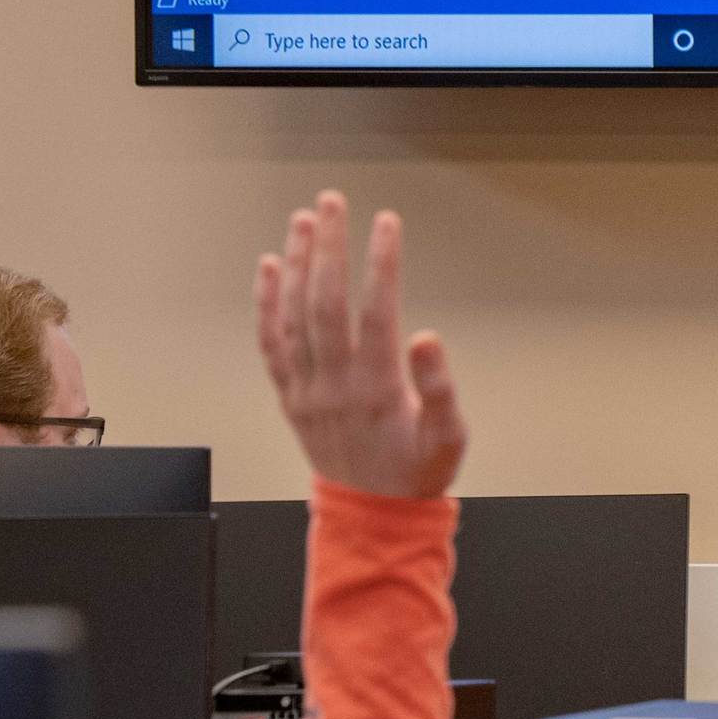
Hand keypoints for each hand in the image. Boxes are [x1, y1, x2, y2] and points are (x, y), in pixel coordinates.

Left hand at [255, 191, 468, 499]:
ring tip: (304, 220)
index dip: (381, 262)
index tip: (387, 221)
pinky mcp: (290, 396)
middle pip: (326, 302)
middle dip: (330, 247)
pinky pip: (271, 344)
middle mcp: (335, 384)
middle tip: (332, 202)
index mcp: (378, 388)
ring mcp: (306, 389)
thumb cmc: (417, 471)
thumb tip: (428, 336)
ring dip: (298, 264)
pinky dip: (267, 303)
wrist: (373, 516)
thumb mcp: (450, 438)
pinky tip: (271, 267)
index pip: (377, 310)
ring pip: (294, 316)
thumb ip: (440, 387)